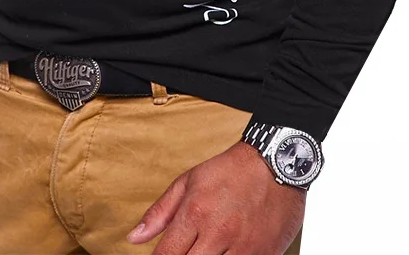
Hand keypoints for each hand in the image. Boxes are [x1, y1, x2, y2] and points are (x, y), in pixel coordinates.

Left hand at [126, 140, 305, 253]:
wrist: (275, 163)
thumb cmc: (230, 171)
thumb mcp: (189, 182)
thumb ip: (160, 212)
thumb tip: (133, 238)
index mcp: (195, 213)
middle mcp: (218, 233)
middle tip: (186, 251)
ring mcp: (243, 248)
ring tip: (206, 250)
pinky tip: (226, 252)